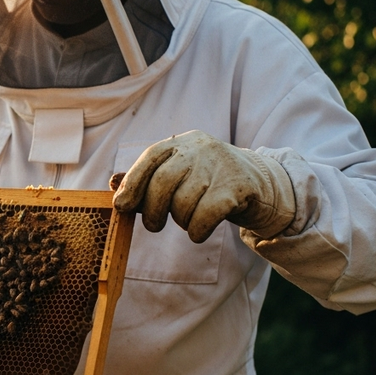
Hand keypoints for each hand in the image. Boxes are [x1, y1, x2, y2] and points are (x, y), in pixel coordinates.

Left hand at [112, 130, 295, 242]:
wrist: (263, 186)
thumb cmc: (210, 184)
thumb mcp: (180, 177)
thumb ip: (147, 181)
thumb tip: (112, 184)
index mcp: (183, 143)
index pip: (150, 157)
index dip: (132, 182)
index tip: (120, 205)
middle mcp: (201, 148)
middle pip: (163, 182)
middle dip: (151, 210)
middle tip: (153, 226)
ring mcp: (221, 165)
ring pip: (183, 203)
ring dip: (180, 221)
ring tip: (187, 221)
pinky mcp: (238, 187)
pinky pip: (205, 216)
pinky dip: (196, 230)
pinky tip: (198, 232)